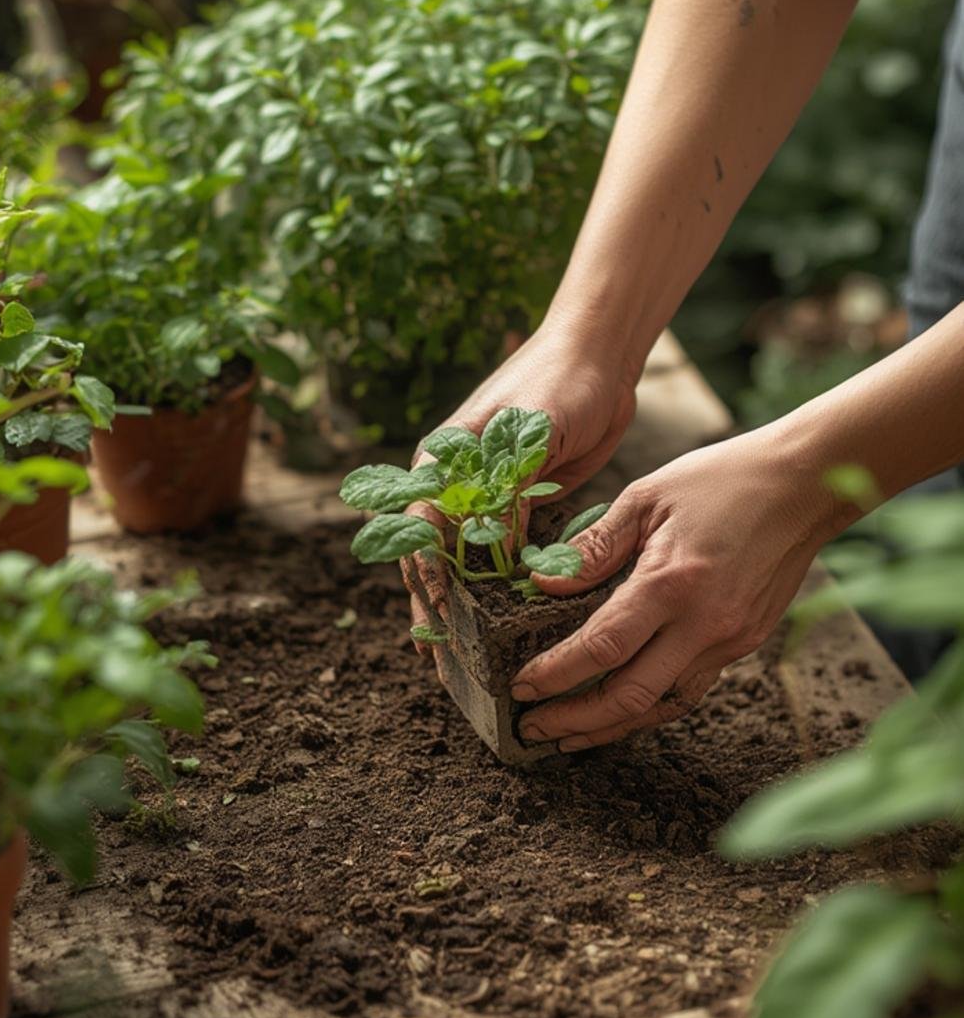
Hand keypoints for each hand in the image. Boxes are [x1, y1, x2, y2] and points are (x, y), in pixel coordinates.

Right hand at [402, 318, 638, 646]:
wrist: (600, 355)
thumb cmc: (559, 381)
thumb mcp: (531, 436)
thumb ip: (508, 492)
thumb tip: (491, 555)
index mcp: (441, 463)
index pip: (418, 532)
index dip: (425, 579)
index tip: (439, 619)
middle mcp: (456, 485)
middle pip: (435, 557)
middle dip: (438, 608)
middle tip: (445, 661)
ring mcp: (489, 497)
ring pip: (469, 563)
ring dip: (469, 606)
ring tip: (471, 658)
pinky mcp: (523, 504)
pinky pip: (507, 555)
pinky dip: (506, 587)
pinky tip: (512, 623)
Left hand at [511, 428, 844, 747]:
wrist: (805, 484)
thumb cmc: (722, 479)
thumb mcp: (646, 498)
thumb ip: (594, 546)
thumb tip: (542, 583)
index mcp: (671, 583)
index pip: (601, 648)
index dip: (555, 676)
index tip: (520, 688)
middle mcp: (703, 623)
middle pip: (629, 697)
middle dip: (574, 721)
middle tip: (532, 729)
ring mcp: (729, 640)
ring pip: (662, 706)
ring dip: (611, 727)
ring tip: (569, 735)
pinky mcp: (745, 643)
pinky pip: (690, 690)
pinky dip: (651, 708)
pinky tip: (621, 710)